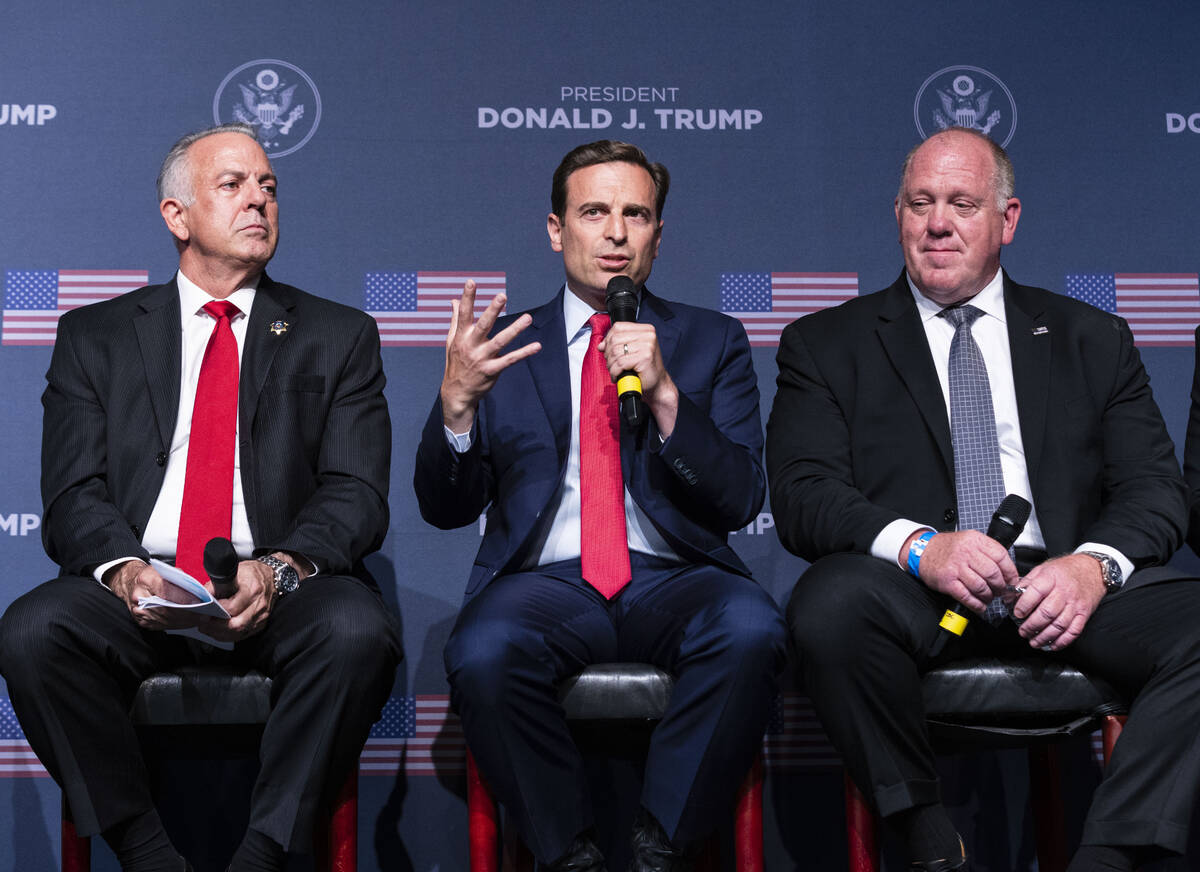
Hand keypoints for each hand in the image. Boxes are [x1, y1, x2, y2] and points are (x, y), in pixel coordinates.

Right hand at [105, 559, 203, 630]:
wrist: (131, 583)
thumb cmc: (152, 576)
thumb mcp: (166, 570)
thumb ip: (181, 579)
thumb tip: (197, 591)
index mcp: (146, 579)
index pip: (167, 591)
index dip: (184, 598)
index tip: (199, 603)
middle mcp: (139, 596)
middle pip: (167, 609)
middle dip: (188, 614)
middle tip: (204, 616)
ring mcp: (138, 611)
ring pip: (166, 620)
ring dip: (185, 622)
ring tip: (199, 620)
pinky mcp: (141, 620)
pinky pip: (162, 625)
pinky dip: (177, 624)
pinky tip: (187, 622)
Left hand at [199, 559, 276, 642]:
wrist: (272, 576)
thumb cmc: (253, 573)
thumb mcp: (235, 571)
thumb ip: (217, 584)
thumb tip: (203, 596)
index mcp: (253, 590)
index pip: (232, 607)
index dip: (215, 611)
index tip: (204, 611)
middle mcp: (259, 605)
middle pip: (236, 624)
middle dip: (215, 627)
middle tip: (202, 623)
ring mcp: (262, 616)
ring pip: (239, 633)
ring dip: (220, 633)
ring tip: (207, 628)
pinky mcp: (261, 624)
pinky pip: (243, 635)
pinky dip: (228, 636)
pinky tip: (218, 632)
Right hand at [440, 280, 540, 431]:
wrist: (457, 392)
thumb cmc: (456, 362)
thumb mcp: (451, 340)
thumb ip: (455, 319)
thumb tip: (453, 300)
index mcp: (461, 336)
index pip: (464, 313)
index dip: (467, 297)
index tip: (471, 282)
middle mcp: (471, 345)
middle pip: (483, 325)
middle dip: (492, 310)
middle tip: (502, 295)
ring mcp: (481, 358)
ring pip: (500, 341)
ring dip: (515, 330)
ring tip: (528, 318)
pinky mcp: (492, 370)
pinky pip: (510, 360)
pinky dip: (524, 353)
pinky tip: (537, 346)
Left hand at [600, 321, 677, 434]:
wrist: (657, 385)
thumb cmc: (644, 369)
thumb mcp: (631, 351)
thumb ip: (617, 344)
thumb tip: (601, 344)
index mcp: (646, 330)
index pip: (618, 327)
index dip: (608, 339)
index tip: (607, 350)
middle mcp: (648, 335)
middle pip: (615, 339)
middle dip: (608, 354)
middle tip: (613, 364)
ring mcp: (647, 346)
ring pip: (616, 352)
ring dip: (611, 365)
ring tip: (616, 371)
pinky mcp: (645, 357)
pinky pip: (620, 363)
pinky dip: (615, 372)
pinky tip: (618, 376)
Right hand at [908, 530, 1018, 613]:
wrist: (922, 551)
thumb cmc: (947, 548)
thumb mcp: (969, 540)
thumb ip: (987, 551)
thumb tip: (1007, 571)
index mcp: (975, 540)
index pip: (1001, 556)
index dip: (1010, 572)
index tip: (1012, 581)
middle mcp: (966, 552)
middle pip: (993, 573)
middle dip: (1000, 587)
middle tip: (1000, 591)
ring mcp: (956, 567)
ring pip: (981, 587)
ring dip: (988, 596)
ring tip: (988, 597)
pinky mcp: (947, 582)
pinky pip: (967, 596)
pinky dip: (976, 604)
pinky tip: (979, 605)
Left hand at [1011, 553, 1105, 650]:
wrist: (1093, 570)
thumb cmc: (1066, 570)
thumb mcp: (1043, 568)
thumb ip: (1027, 582)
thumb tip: (1012, 596)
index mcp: (1051, 578)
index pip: (1036, 592)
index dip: (1024, 605)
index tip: (1017, 613)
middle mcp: (1064, 592)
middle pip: (1047, 613)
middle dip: (1032, 625)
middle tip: (1023, 631)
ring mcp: (1075, 605)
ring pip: (1059, 625)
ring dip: (1044, 636)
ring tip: (1034, 641)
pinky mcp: (1084, 614)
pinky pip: (1074, 631)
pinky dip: (1062, 641)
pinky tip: (1052, 645)